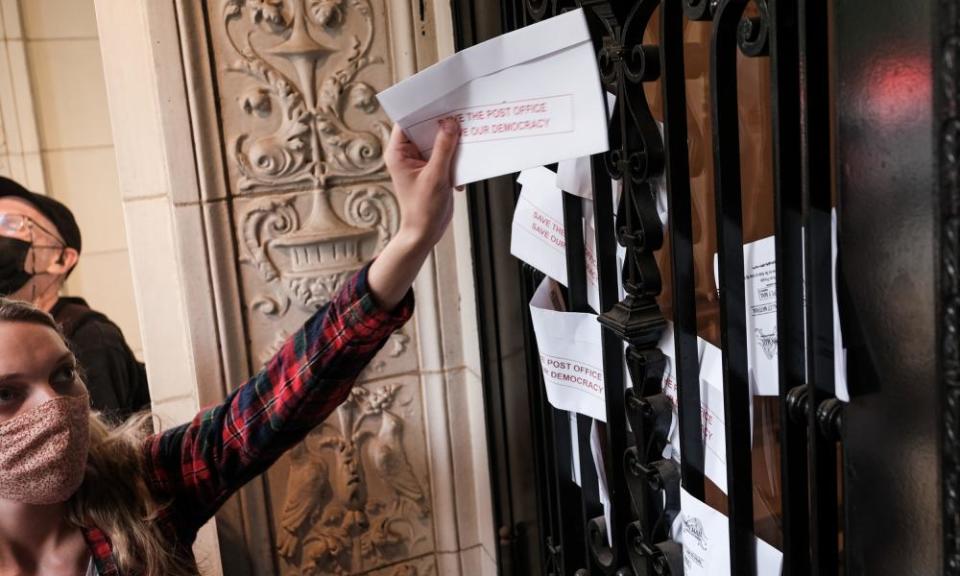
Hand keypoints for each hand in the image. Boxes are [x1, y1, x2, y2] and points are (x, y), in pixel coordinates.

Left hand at [367, 119, 460, 309]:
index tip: (438, 98)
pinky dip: (457, 154)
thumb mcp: (435, 176)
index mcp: (399, 153)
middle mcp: (408, 155)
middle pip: (425, 129)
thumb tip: (450, 124)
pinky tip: (468, 156)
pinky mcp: (434, 169)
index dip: (421, 109)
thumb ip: (443, 148)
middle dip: (442, 124)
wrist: (426, 233)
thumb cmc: (423, 209)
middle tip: (459, 112)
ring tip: (468, 131)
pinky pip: (446, 154)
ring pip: (438, 141)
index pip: (407, 121)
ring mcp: (422, 162)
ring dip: (453, 140)